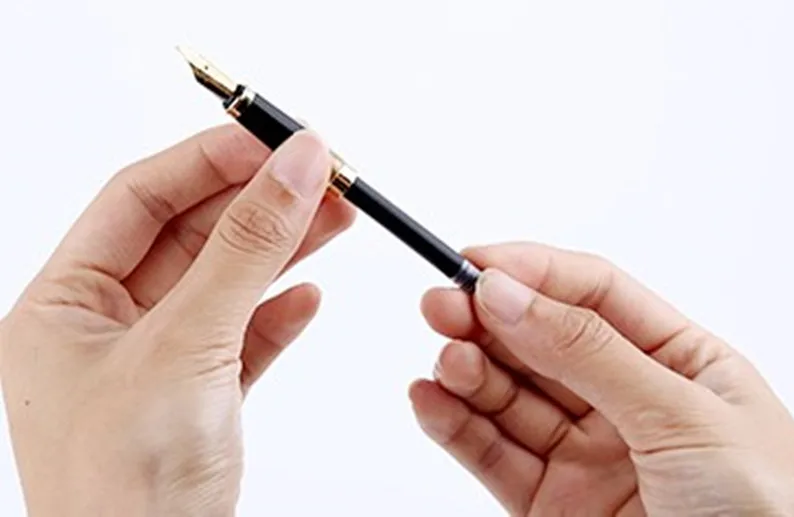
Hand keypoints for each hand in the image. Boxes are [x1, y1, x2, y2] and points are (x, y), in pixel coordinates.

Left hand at [0, 126, 354, 516]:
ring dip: (282, 250)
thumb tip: (293, 166)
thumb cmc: (128, 495)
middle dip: (259, 204)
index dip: (207, 162)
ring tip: (336, 217)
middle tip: (321, 175)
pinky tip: (309, 296)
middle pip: (190, 237)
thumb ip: (246, 248)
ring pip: (225, 284)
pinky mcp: (199, 399)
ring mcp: (155, 364)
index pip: (137, 202)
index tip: (273, 140)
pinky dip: (279, 314)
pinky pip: (243, 337)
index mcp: (62, 309)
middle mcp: (104, 331)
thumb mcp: (187, 347)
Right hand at [410, 243, 793, 515]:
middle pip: (539, 341)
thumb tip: (511, 295)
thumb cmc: (769, 514)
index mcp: (676, 361)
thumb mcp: (683, 415)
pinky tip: (431, 401)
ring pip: (508, 396)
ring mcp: (585, 453)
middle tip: (442, 304)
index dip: (530, 273)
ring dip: (468, 372)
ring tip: (448, 362)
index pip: (591, 295)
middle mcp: (625, 400)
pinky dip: (454, 426)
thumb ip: (590, 353)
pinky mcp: (550, 503)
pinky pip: (491, 456)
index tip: (476, 264)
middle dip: (486, 319)